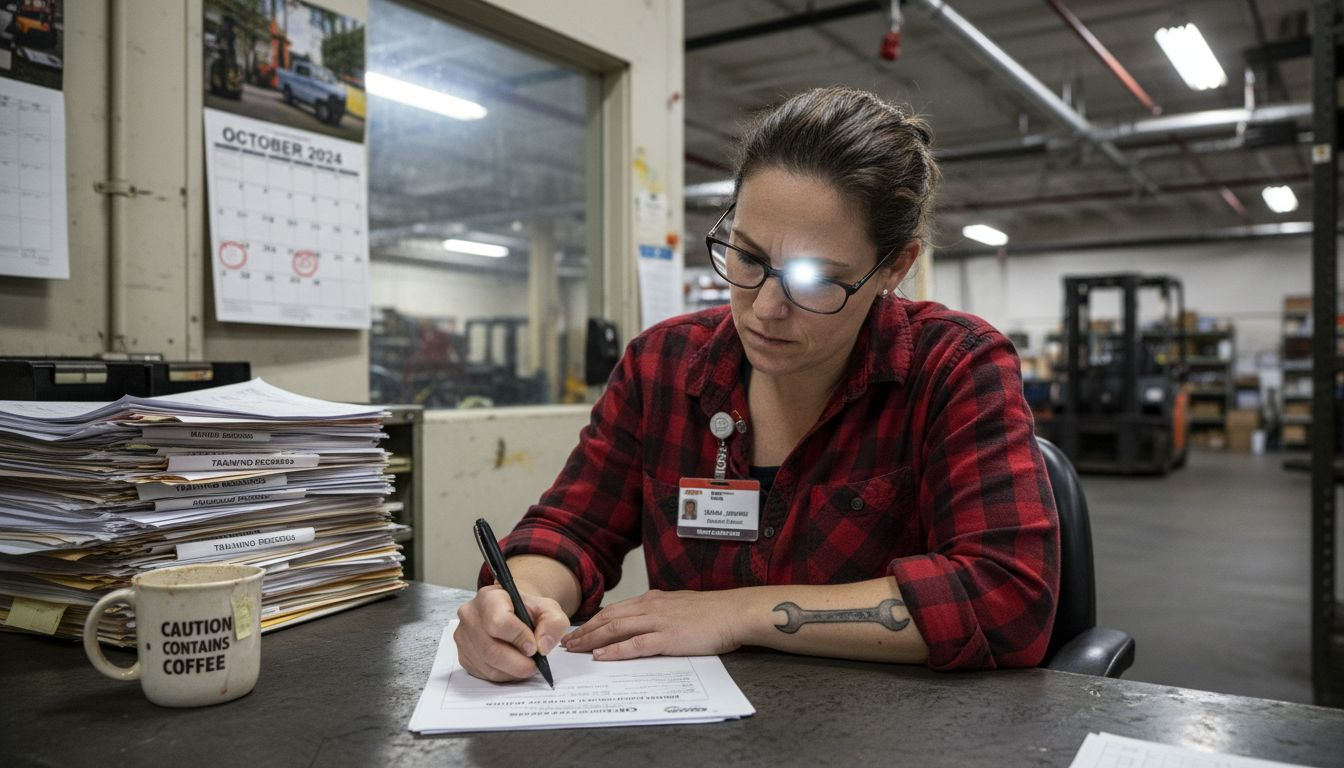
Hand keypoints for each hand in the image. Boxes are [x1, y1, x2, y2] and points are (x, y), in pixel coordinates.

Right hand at [454, 585, 568, 681]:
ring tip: (526, 663)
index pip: (499, 622)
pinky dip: (503, 675)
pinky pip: (484, 674)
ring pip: (488, 665)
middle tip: (534, 663)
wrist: (514, 612)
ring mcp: (464, 637)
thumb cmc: (528, 610)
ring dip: (513, 671)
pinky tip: (512, 665)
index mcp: (490, 597)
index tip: (533, 646)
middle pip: (491, 650)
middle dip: (519, 662)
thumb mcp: (548, 609)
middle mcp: (471, 615)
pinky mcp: (464, 655)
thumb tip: (542, 646)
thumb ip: (553, 623)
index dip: (519, 638)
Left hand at [561, 589, 743, 660]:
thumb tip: (643, 623)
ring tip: (576, 650)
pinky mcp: (668, 638)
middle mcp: (651, 607)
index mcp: (653, 600)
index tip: (578, 631)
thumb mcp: (679, 606)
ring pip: (616, 629)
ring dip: (592, 640)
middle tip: (567, 642)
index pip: (614, 609)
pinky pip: (635, 645)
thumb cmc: (711, 612)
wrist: (733, 613)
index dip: (593, 621)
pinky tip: (601, 657)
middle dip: (585, 631)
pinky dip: (615, 651)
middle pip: (608, 618)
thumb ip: (659, 612)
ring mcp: (658, 622)